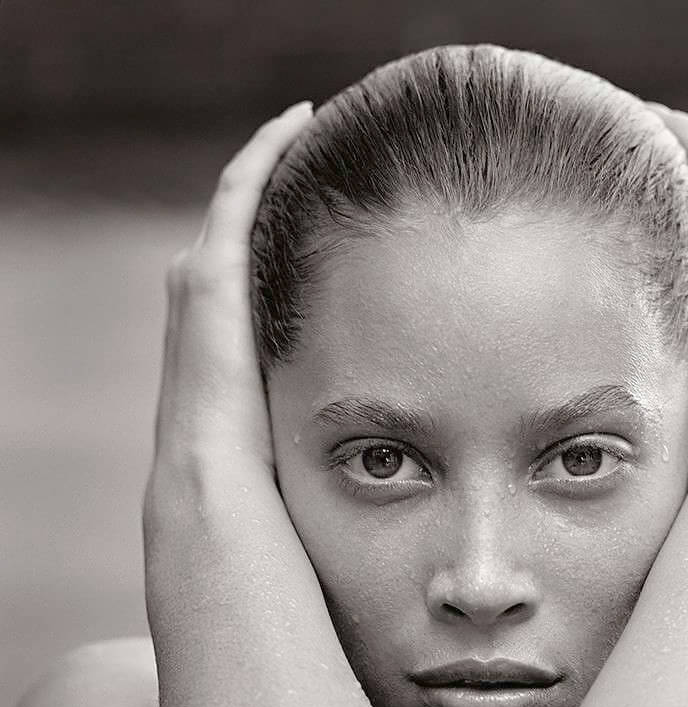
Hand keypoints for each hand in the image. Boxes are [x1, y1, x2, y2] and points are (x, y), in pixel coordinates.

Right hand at [151, 102, 313, 481]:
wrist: (211, 496)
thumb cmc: (254, 497)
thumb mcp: (283, 458)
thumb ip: (311, 437)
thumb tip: (383, 460)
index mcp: (218, 357)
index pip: (243, 281)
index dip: (272, 241)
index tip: (315, 216)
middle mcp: (201, 317)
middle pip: (232, 233)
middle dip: (266, 190)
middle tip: (310, 151)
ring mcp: (199, 293)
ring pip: (233, 204)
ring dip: (266, 163)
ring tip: (303, 126)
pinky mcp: (210, 280)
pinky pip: (238, 197)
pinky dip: (263, 155)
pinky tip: (296, 122)